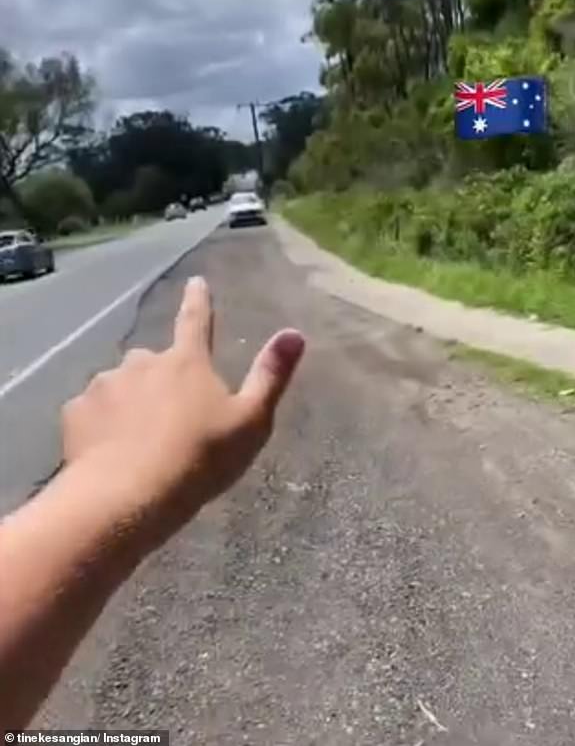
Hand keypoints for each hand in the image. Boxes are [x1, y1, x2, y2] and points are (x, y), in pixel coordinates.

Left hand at [61, 277, 304, 543]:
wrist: (127, 497)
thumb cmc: (199, 459)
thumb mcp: (250, 422)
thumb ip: (270, 376)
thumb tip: (295, 332)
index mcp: (187, 362)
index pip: (196, 320)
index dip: (198, 301)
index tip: (195, 282)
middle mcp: (143, 362)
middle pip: (155, 361)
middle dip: (161, 378)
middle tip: (169, 416)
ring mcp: (106, 384)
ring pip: (121, 386)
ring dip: (130, 402)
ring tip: (138, 442)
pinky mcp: (76, 412)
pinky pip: (93, 411)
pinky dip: (102, 424)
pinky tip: (109, 451)